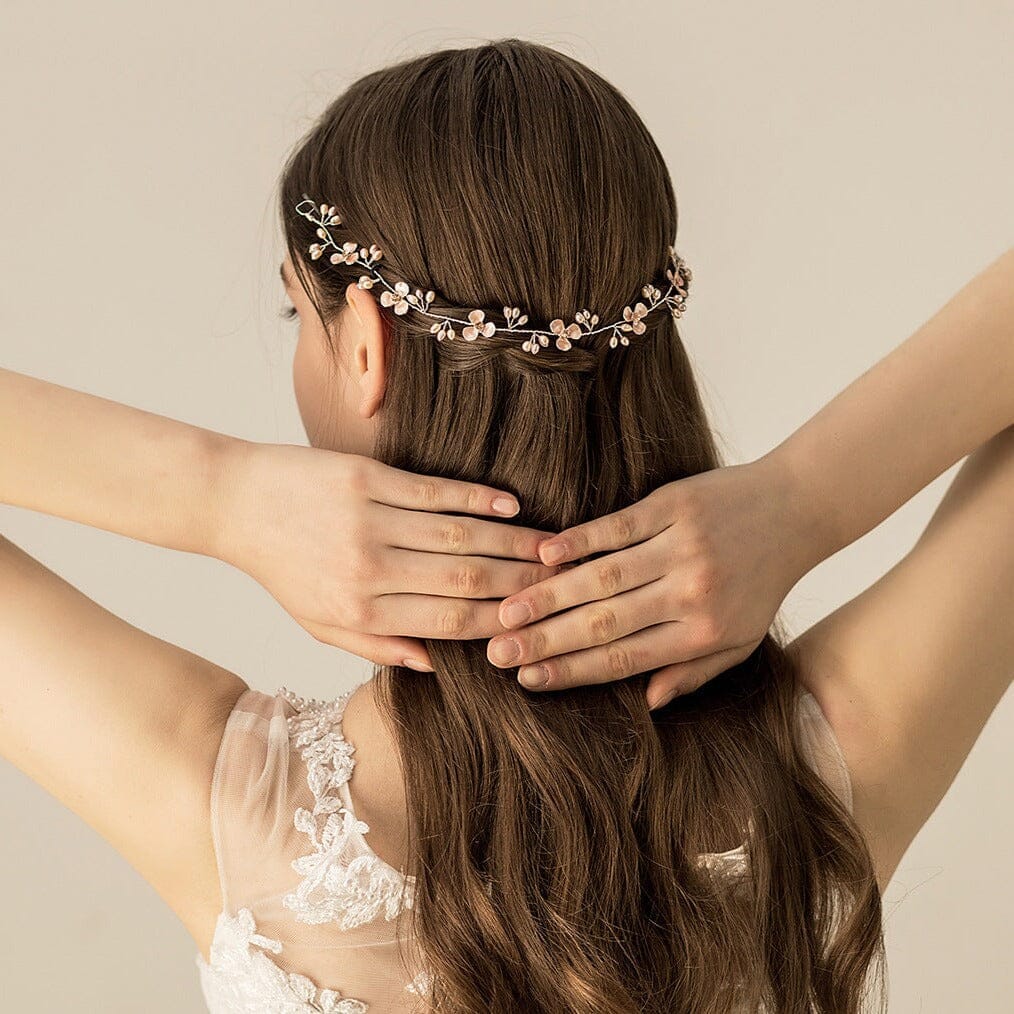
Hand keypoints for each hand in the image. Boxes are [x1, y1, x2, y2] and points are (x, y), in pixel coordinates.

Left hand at [213, 440, 560, 668]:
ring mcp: (369, 520)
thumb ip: (378, 646)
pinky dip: (478, 498)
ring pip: (458, 536)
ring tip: (550, 549)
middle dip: (519, 585)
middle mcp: (369, 570)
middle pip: (464, 581)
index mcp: (360, 612)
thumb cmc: (284, 569)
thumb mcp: (321, 625)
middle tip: (562, 584)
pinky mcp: (367, 478)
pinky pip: (434, 491)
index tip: (535, 623)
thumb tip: (436, 664)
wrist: (236, 504)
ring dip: (511, 542)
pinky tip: (512, 503)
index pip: (447, 625)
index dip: (497, 625)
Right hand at [487, 455, 820, 707]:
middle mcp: (690, 593)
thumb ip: (693, 673)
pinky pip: (618, 527)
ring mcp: (680, 547)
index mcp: (702, 633)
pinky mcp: (673, 506)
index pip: (624, 658)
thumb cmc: (761, 582)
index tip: (527, 680)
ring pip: (603, 577)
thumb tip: (647, 701)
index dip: (572, 671)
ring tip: (508, 611)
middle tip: (497, 652)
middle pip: (604, 622)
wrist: (794, 510)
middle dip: (545, 641)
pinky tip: (544, 555)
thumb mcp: (739, 641)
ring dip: (550, 595)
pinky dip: (580, 541)